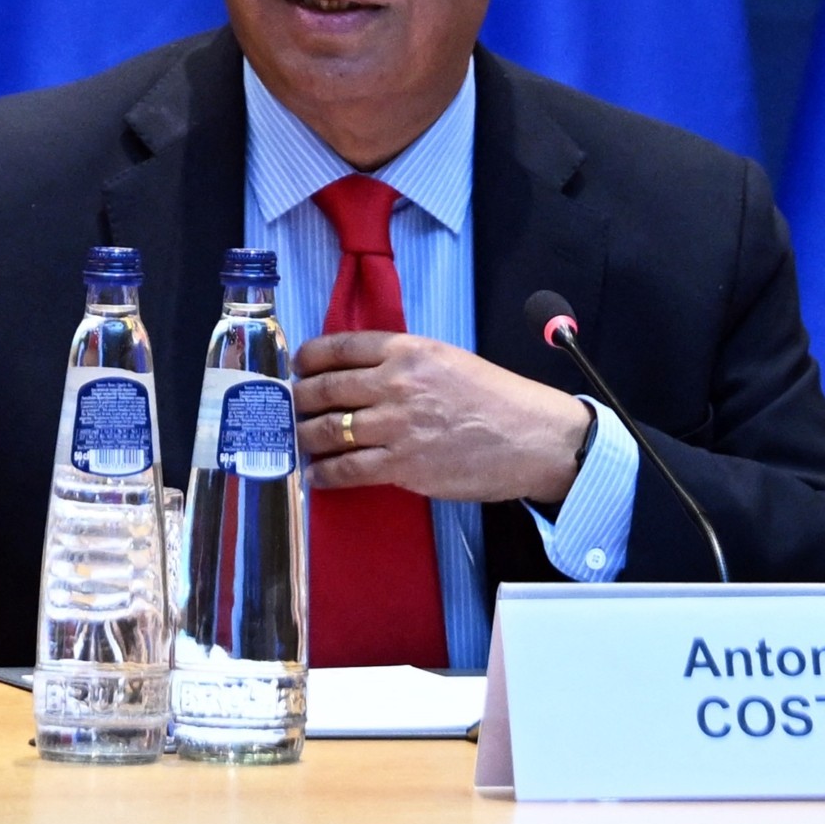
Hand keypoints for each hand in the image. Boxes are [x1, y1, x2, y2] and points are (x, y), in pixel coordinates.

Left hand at [292, 331, 591, 502]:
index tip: (299, 367)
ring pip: (329, 430)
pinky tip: (317, 476)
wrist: (532, 438)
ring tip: (301, 441)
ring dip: (306, 436)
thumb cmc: (496, 398)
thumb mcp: (448, 359)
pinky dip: (324, 473)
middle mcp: (395, 383)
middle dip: (299, 399)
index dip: (309, 358)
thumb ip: (404, 362)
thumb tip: (360, 374)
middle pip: (325, 388)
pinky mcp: (403, 465)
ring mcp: (397, 425)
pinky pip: (348, 470)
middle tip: (293, 406)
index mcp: (408, 350)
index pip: (340, 347)